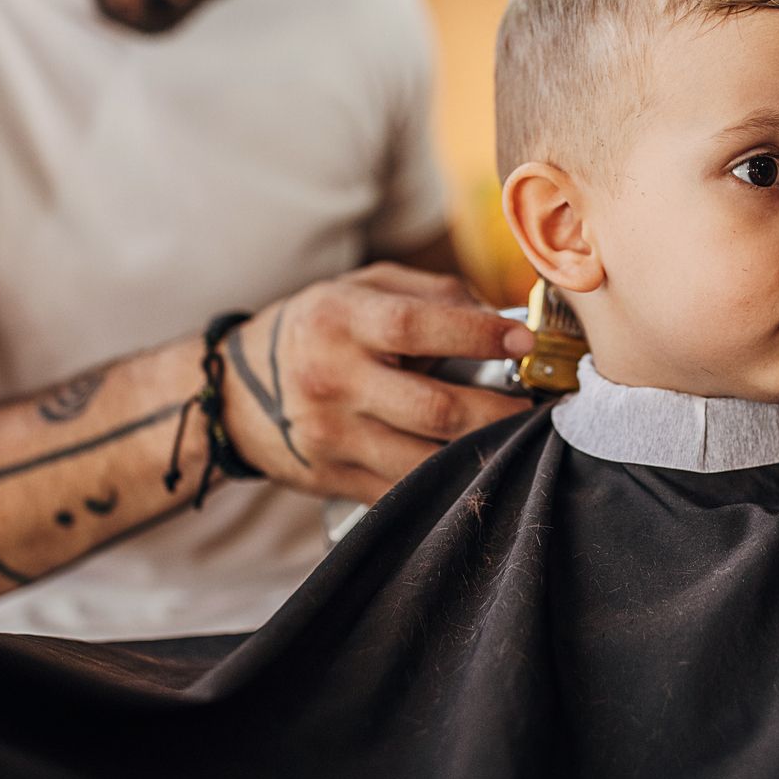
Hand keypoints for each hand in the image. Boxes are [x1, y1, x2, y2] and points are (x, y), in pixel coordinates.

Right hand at [218, 263, 537, 502]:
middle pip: (433, 408)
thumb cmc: (321, 328)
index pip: (416, 327)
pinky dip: (449, 485)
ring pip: (425, 461)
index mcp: (340, 321)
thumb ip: (434, 293)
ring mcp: (332, 437)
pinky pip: (405, 491)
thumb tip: (506, 317)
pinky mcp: (334, 480)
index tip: (524, 343)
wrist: (235, 392)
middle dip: (501, 412)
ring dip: (484, 456)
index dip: (477, 335)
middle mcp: (333, 380)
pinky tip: (482, 471)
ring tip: (522, 442)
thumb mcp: (363, 288)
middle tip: (543, 408)